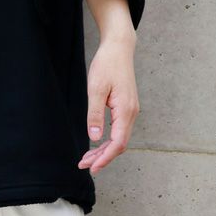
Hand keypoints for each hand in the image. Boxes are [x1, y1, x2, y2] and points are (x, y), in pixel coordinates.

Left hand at [78, 37, 139, 176]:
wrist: (118, 48)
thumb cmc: (107, 65)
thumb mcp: (96, 89)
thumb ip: (95, 115)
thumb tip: (94, 138)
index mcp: (125, 111)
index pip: (118, 143)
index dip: (105, 158)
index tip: (92, 167)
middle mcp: (131, 113)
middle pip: (119, 144)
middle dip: (102, 157)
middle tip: (84, 165)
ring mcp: (130, 110)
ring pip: (119, 138)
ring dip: (104, 150)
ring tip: (87, 157)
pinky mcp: (126, 106)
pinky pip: (119, 129)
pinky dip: (108, 139)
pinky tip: (97, 143)